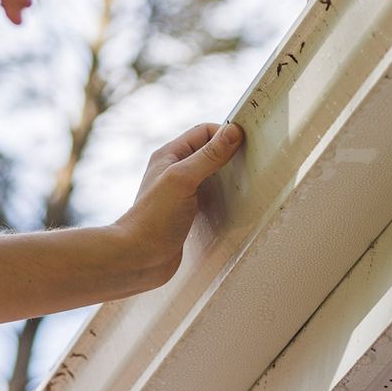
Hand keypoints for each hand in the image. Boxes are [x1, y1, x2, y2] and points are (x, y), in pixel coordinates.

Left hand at [109, 122, 245, 288]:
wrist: (138, 259)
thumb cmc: (153, 218)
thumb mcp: (183, 179)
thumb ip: (209, 156)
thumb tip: (233, 131)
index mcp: (169, 155)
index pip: (203, 132)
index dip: (224, 133)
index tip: (246, 142)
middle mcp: (174, 171)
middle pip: (209, 152)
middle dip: (230, 154)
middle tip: (252, 161)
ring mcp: (182, 193)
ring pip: (212, 175)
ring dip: (229, 177)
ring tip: (247, 181)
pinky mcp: (188, 213)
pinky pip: (212, 197)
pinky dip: (225, 197)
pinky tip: (235, 204)